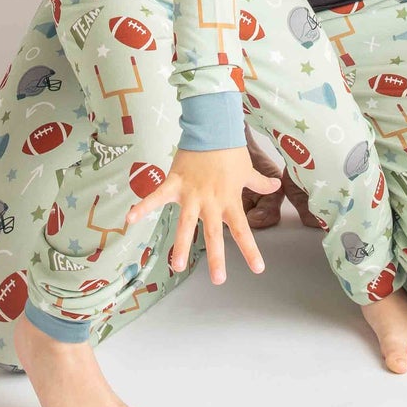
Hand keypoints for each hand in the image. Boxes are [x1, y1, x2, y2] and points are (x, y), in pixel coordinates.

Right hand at [126, 146, 280, 283]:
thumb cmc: (230, 149)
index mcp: (229, 200)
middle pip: (213, 233)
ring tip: (176, 266)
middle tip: (219, 279)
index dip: (250, 249)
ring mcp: (191, 193)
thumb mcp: (247, 169)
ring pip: (186, 223)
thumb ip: (260, 182)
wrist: (212, 126)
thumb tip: (277, 185)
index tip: (258, 269)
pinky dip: (142, 207)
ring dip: (181, 245)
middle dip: (216, 257)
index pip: (242, 229)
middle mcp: (211, 201)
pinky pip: (156, 196)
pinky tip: (129, 220)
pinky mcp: (174, 183)